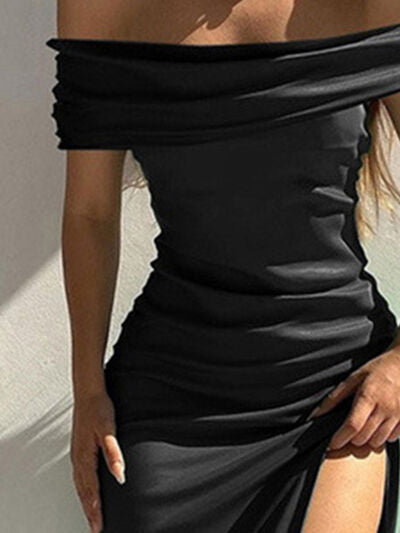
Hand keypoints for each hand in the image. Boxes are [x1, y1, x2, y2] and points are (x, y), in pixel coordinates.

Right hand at [70, 390, 125, 532]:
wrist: (88, 392)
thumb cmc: (98, 408)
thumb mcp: (109, 429)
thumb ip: (113, 453)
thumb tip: (119, 474)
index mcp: (84, 456)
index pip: (90, 490)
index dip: (95, 509)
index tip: (99, 526)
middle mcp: (78, 458)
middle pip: (83, 492)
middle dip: (89, 511)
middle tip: (96, 528)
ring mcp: (77, 454)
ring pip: (80, 485)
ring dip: (86, 502)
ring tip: (92, 516)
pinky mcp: (79, 449)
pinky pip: (80, 476)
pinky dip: (83, 489)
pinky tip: (88, 491)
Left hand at [309, 348, 399, 450]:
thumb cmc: (379, 369)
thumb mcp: (355, 377)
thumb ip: (335, 396)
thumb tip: (317, 413)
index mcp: (368, 396)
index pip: (352, 425)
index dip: (340, 438)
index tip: (332, 444)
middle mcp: (384, 408)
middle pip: (364, 438)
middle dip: (352, 439)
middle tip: (347, 432)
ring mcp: (398, 415)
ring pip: (378, 442)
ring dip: (367, 440)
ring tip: (363, 427)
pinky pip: (392, 439)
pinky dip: (383, 437)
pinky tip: (378, 425)